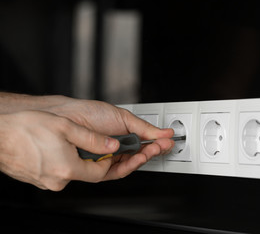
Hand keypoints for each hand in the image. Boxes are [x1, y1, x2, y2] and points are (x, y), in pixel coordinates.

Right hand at [0, 110, 120, 190]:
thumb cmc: (25, 128)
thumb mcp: (66, 127)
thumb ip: (93, 139)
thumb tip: (112, 145)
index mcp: (68, 169)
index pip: (101, 172)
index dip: (108, 160)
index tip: (109, 149)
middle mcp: (57, 181)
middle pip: (86, 173)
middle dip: (92, 159)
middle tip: (90, 143)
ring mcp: (46, 182)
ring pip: (72, 172)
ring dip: (76, 158)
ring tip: (67, 141)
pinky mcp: (38, 180)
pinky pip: (58, 172)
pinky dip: (62, 161)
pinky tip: (55, 147)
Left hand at [41, 97, 174, 176]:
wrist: (66, 116)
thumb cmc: (89, 113)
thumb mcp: (123, 117)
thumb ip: (144, 128)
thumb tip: (163, 132)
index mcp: (124, 136)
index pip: (145, 144)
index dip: (157, 144)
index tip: (168, 141)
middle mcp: (117, 149)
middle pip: (140, 156)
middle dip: (153, 151)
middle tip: (162, 145)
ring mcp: (108, 158)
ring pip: (130, 165)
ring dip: (144, 158)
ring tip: (152, 150)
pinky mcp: (99, 168)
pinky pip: (117, 171)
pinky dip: (130, 165)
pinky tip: (137, 156)